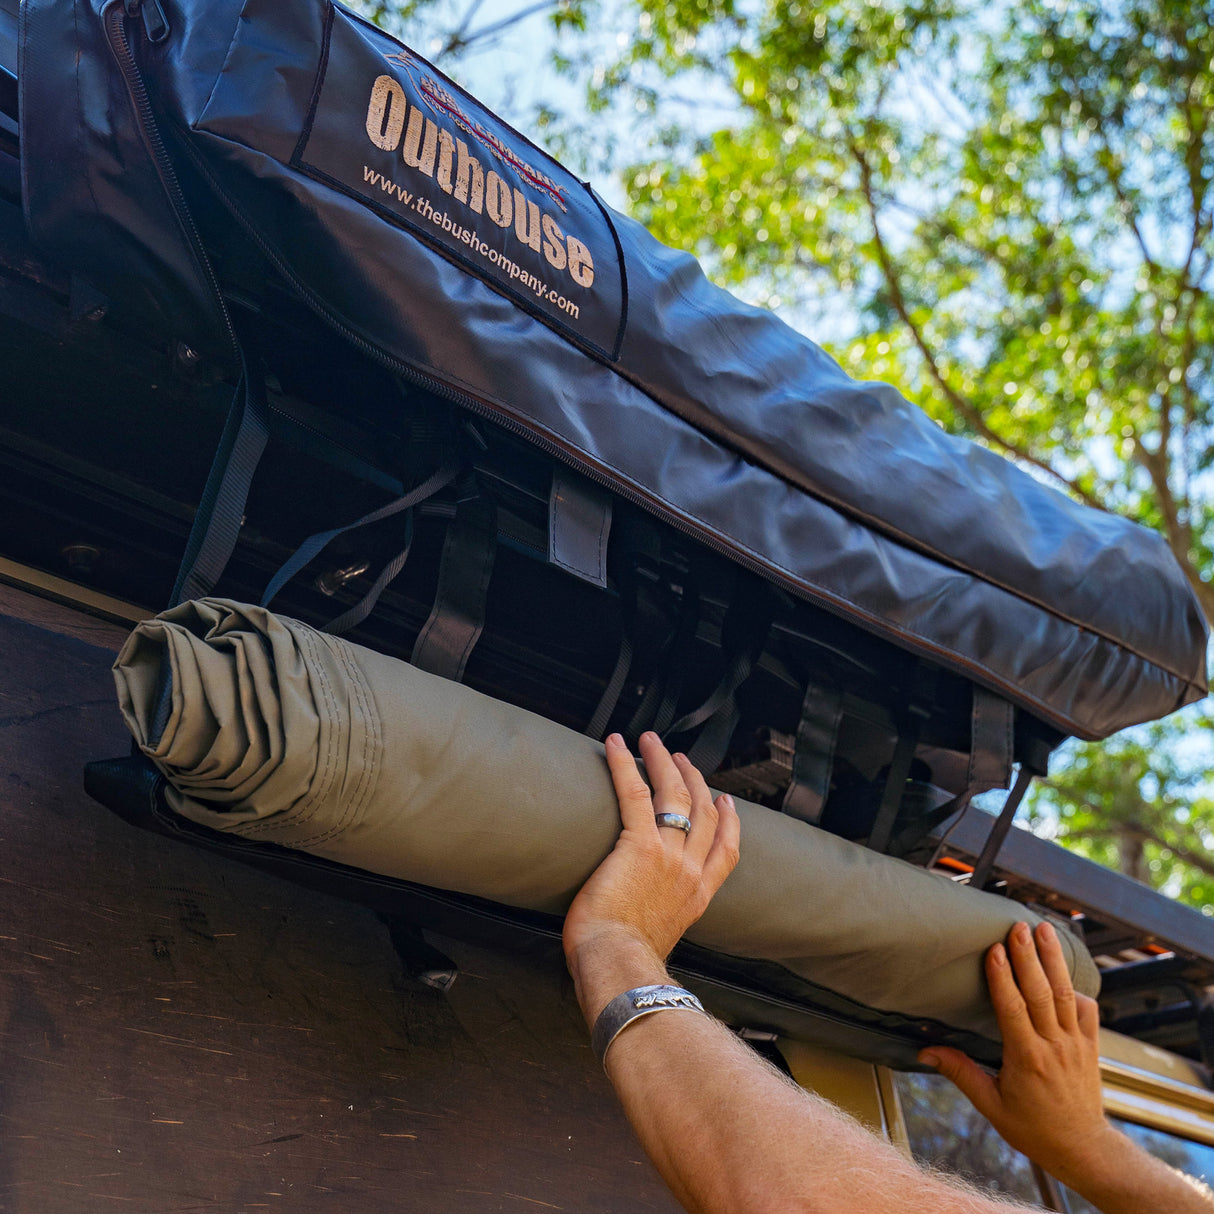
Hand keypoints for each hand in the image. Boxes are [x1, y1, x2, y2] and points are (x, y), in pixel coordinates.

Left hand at [562, 732, 739, 1017]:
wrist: (619, 967)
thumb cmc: (624, 964)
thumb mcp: (659, 943)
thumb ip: (659, 925)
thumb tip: (639, 929)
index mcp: (697, 897)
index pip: (725, 851)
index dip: (728, 820)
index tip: (725, 801)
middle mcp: (689, 872)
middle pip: (703, 813)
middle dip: (693, 780)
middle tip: (681, 760)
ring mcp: (668, 856)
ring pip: (674, 796)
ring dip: (663, 763)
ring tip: (652, 742)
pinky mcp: (638, 845)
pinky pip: (635, 794)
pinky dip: (625, 765)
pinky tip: (617, 744)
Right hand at [919, 920, 1113, 1183]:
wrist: (1083, 1148)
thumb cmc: (1033, 1129)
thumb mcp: (991, 1105)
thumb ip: (960, 1072)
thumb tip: (925, 1050)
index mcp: (1027, 1058)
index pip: (1013, 1009)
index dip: (1003, 977)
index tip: (995, 949)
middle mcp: (1054, 1046)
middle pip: (1041, 993)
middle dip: (1029, 956)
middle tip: (1019, 926)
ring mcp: (1076, 1044)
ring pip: (1065, 994)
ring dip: (1054, 959)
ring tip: (1045, 930)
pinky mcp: (1091, 1046)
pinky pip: (1087, 1010)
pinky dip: (1076, 987)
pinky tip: (1064, 969)